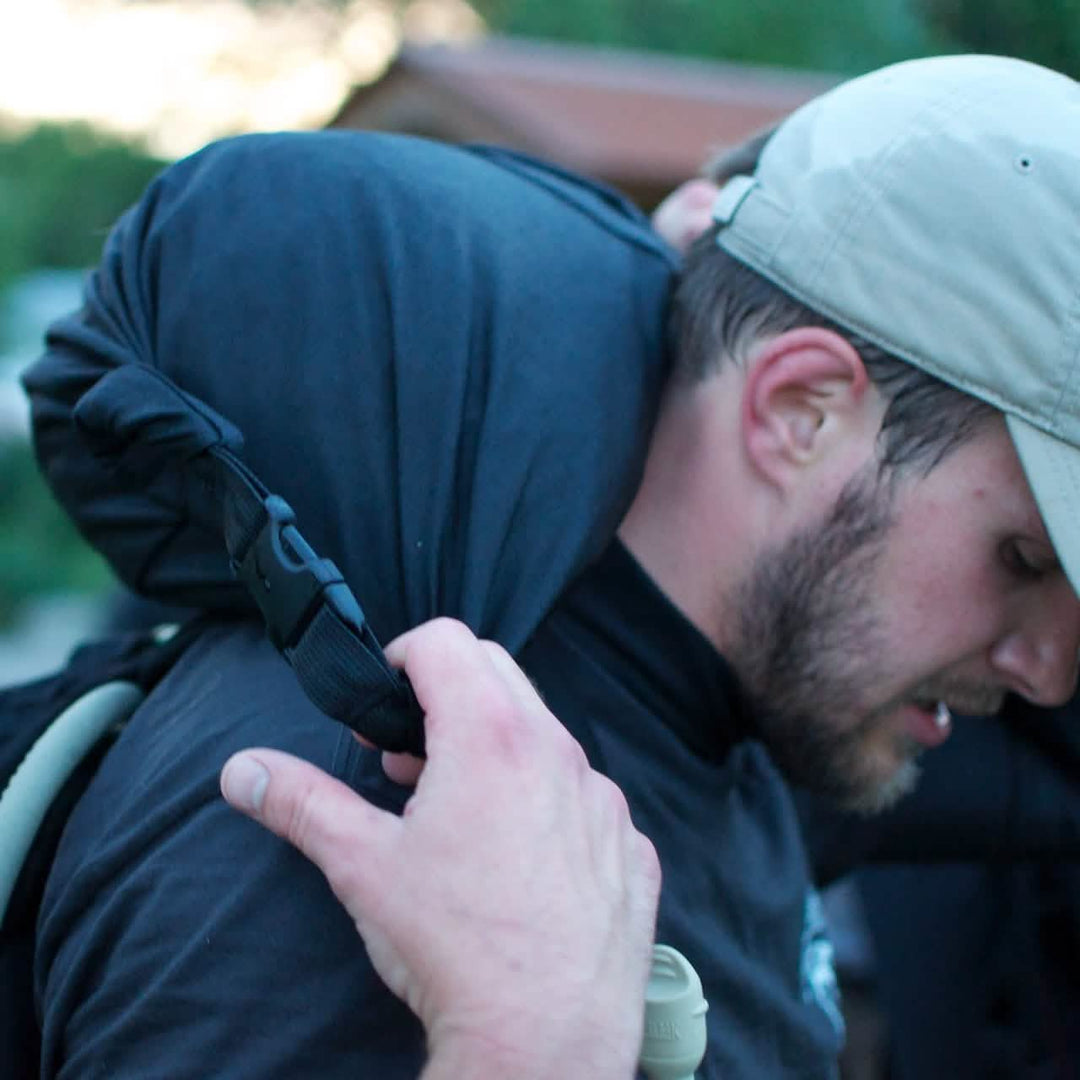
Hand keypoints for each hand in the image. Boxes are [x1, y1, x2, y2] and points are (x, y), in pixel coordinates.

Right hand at [220, 618, 660, 1079]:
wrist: (544, 1041)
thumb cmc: (453, 947)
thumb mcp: (362, 865)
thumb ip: (300, 802)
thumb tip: (243, 771)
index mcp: (490, 735)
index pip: (444, 641)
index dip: (401, 658)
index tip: (381, 704)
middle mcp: (557, 751)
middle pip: (496, 673)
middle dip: (445, 696)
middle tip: (409, 759)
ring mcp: (602, 798)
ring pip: (543, 735)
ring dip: (496, 749)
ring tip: (457, 810)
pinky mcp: (629, 844)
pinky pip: (585, 797)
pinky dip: (547, 803)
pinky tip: (518, 860)